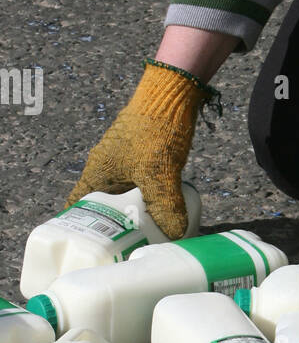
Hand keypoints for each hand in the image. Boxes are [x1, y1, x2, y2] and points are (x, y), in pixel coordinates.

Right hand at [65, 60, 217, 237]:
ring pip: (128, 199)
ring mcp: (126, 165)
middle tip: (130, 250)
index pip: (79, 207)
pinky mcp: (145, 160)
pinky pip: (144, 188)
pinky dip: (152, 203)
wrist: (173, 92)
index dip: (83, 228)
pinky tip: (166, 215)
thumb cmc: (155, 127)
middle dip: (117, 228)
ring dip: (138, 216)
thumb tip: (174, 234)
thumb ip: (164, 204)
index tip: (96, 247)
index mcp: (97, 173)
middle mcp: (107, 170)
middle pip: (106, 208)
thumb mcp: (159, 172)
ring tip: (151, 238)